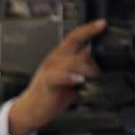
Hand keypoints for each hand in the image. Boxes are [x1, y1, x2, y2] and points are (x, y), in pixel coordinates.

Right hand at [7, 19, 106, 134]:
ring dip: (88, 69)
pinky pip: (59, 75)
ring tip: (94, 78)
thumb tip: (104, 68)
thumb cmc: (50, 96)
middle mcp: (55, 59)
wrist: (30, 110)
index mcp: (60, 57)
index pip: (75, 37)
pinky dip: (70, 76)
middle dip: (93, 53)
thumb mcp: (70, 81)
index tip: (102, 24)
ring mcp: (50, 69)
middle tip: (103, 65)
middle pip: (75, 44)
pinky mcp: (46, 81)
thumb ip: (84, 72)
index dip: (88, 29)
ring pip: (73, 61)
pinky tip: (79, 80)